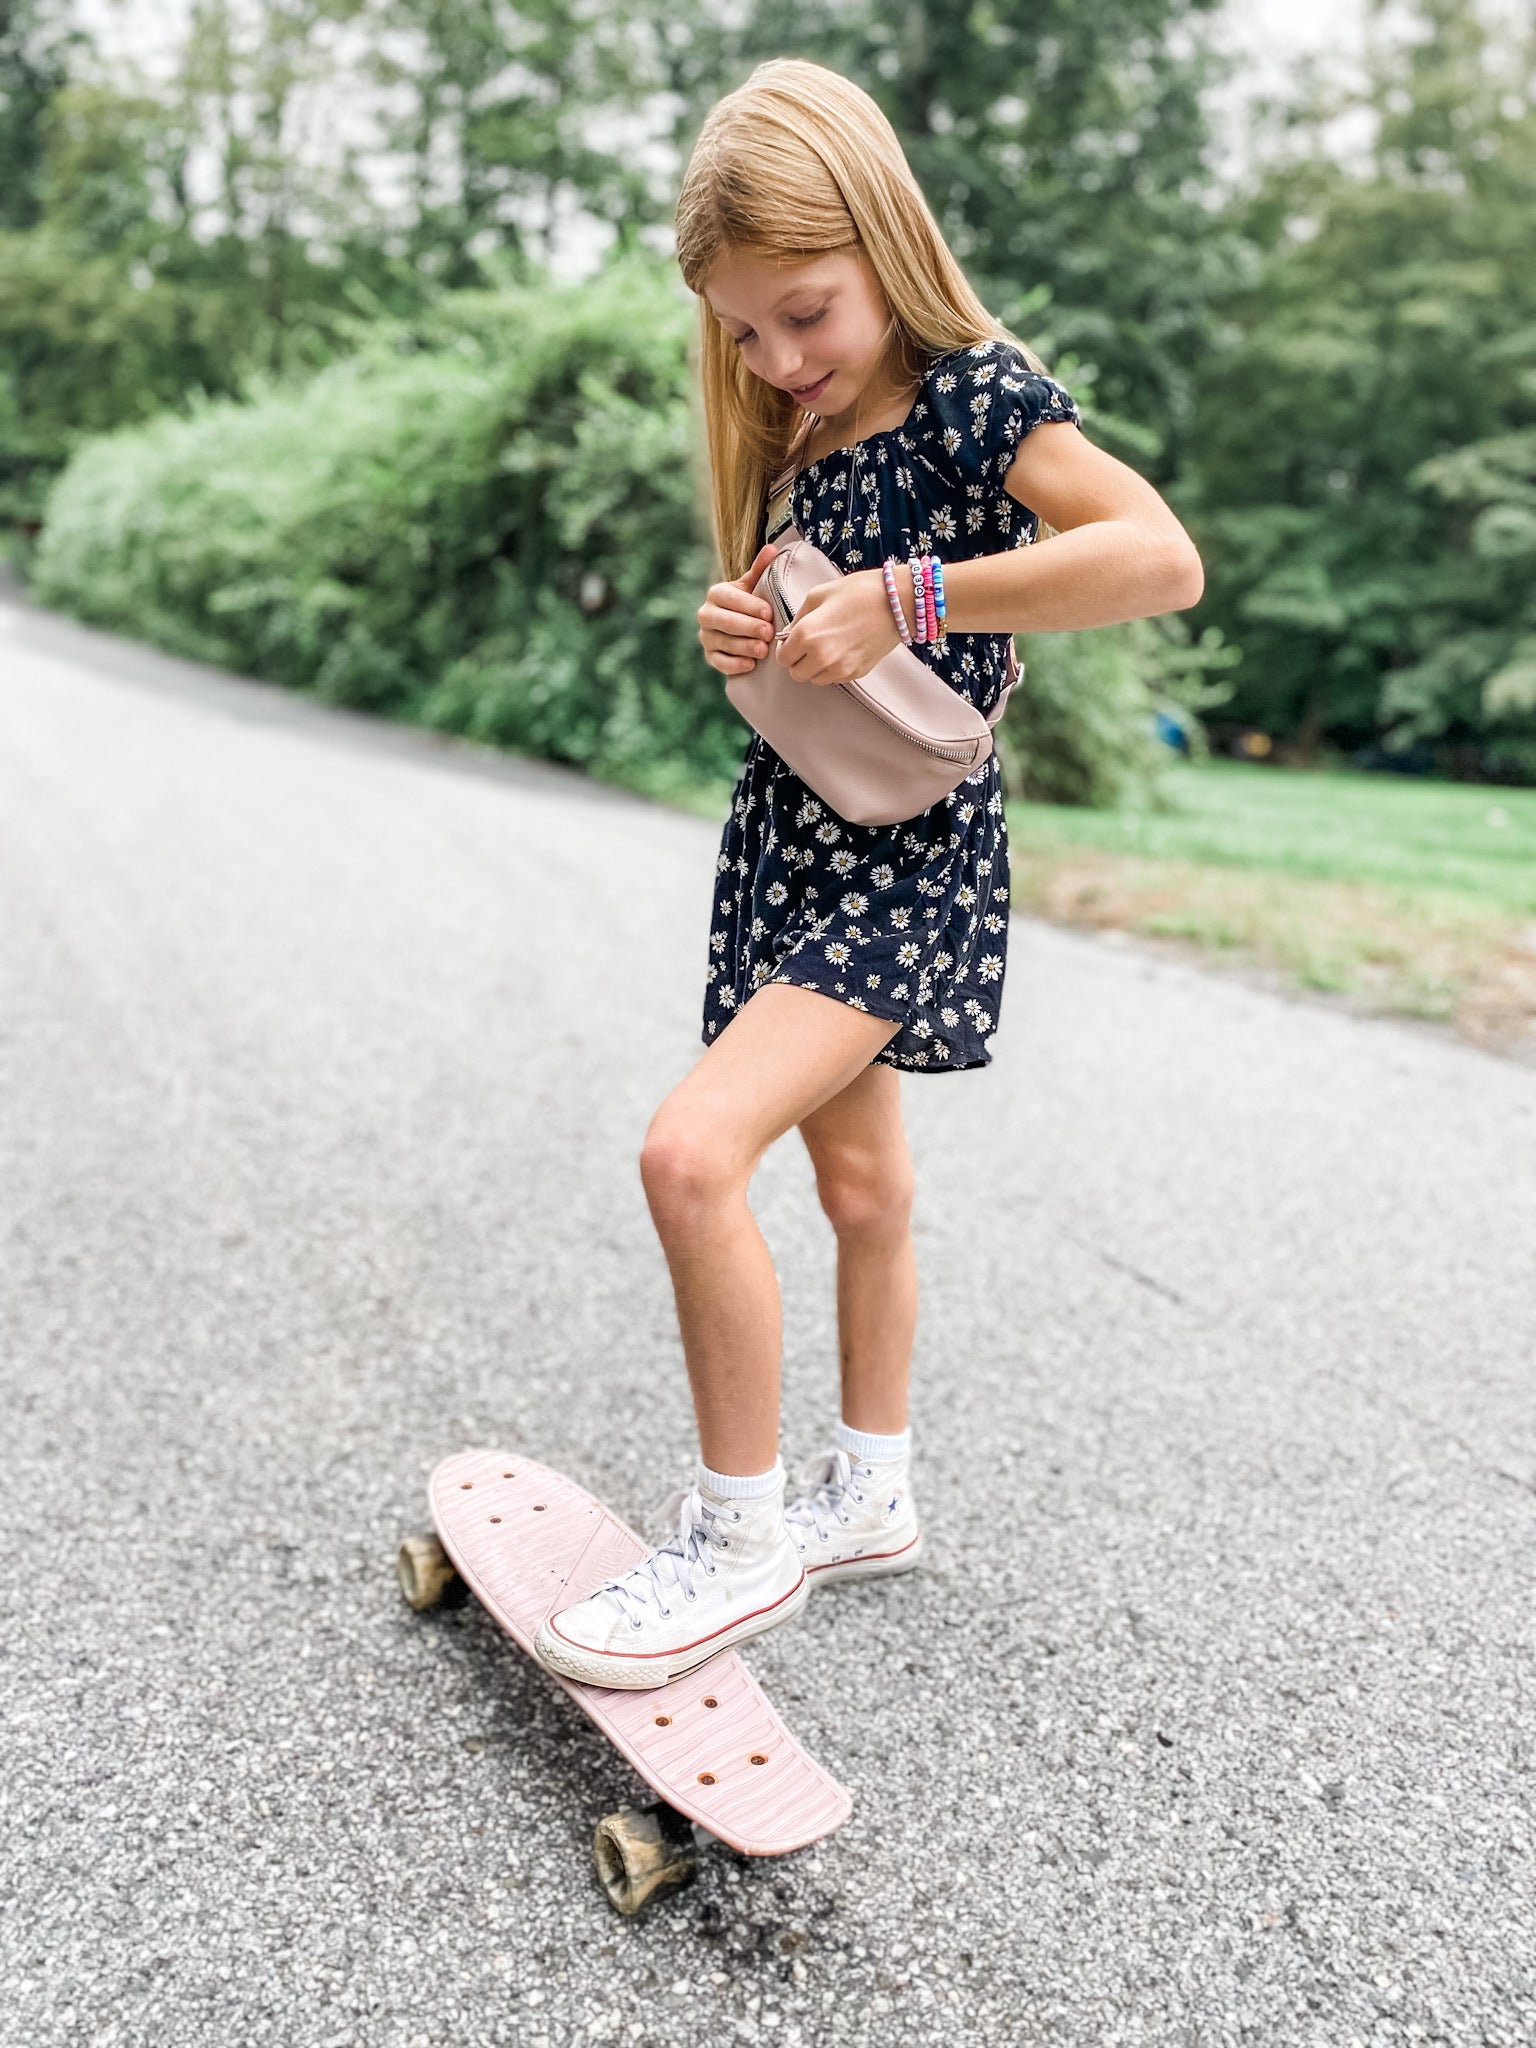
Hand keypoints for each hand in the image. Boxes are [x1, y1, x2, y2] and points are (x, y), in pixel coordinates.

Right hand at [697, 544, 777, 675]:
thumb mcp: (753, 586)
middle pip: (726, 622)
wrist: (736, 627)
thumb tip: (772, 548)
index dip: (750, 607)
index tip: (769, 613)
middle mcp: (706, 614)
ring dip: (744, 647)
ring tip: (763, 650)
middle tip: (769, 634)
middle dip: (749, 628)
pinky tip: (750, 664)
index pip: (732, 599)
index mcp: (716, 594)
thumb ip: (761, 569)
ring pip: (724, 643)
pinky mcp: (709, 656)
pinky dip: (735, 664)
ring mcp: (705, 637)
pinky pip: (719, 662)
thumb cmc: (748, 604)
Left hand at [774, 567, 904, 687]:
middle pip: (796, 674)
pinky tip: (843, 650)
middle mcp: (821, 657)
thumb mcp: (819, 594)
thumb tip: (789, 633)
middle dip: (798, 661)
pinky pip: (835, 679)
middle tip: (809, 645)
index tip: (792, 641)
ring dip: (815, 667)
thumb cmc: (859, 592)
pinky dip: (834, 669)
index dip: (785, 648)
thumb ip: (798, 617)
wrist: (897, 602)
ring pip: (815, 680)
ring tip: (828, 647)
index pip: (782, 658)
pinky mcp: (857, 673)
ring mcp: (840, 668)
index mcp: (806, 635)